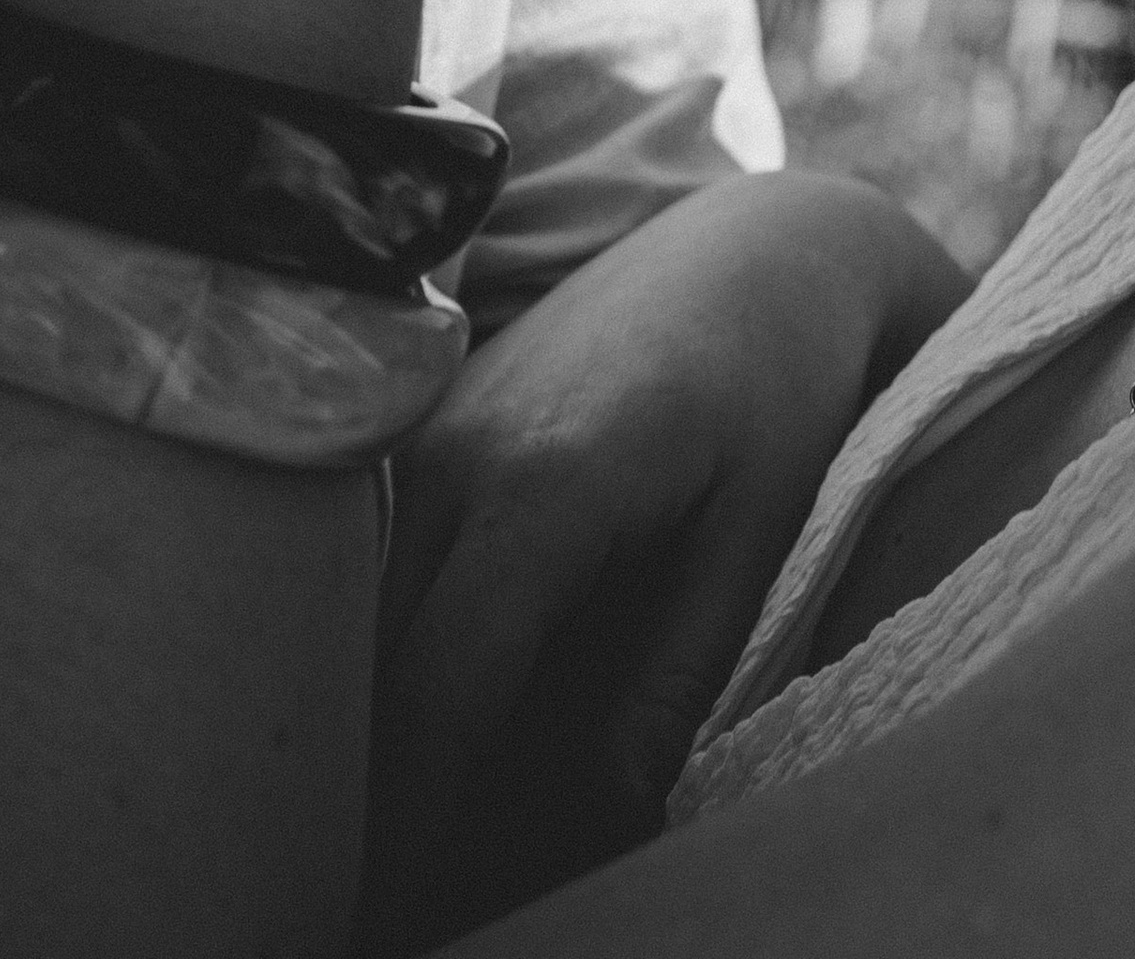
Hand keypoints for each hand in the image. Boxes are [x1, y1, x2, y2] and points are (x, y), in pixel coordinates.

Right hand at [360, 171, 969, 947]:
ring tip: (414, 826)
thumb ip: (673, 677)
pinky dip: (386, 652)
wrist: (762, 243)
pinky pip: (374, 567)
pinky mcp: (426, 432)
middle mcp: (456, 459)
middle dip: (374, 793)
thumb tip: (603, 820)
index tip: (402, 912)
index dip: (410, 818)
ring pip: (354, 620)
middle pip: (369, 667)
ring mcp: (427, 438)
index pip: (437, 690)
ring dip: (374, 723)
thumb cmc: (779, 384)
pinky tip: (433, 719)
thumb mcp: (759, 533)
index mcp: (543, 490)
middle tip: (403, 894)